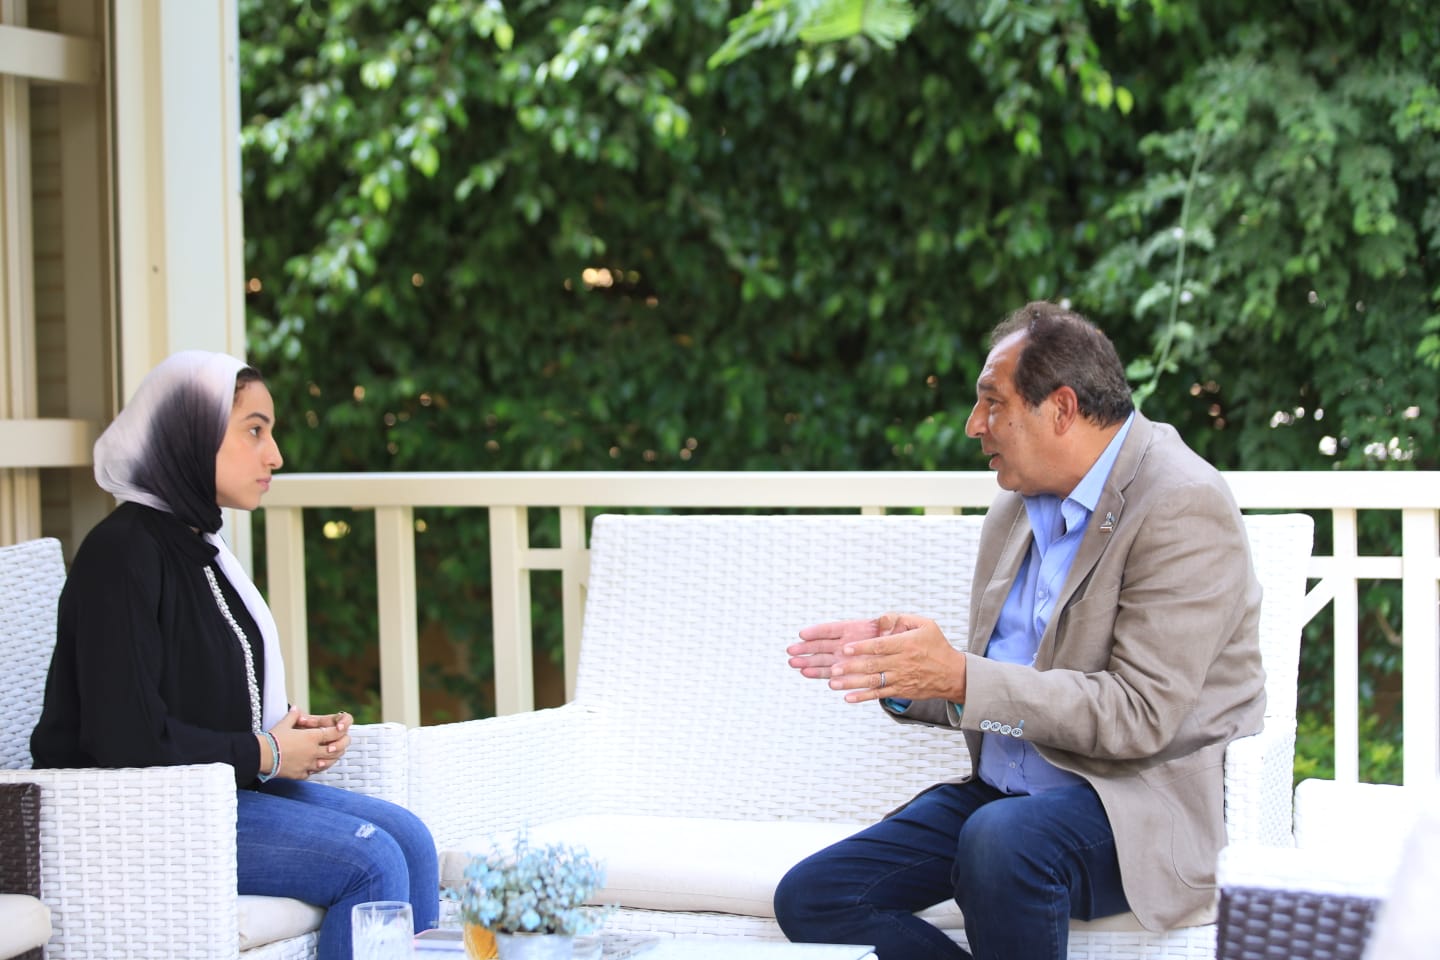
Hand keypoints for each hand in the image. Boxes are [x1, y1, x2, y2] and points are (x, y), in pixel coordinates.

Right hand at [270, 707, 351, 777]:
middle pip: (335, 750)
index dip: (340, 731)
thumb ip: (293, 716)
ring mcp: (308, 764)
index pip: (334, 733)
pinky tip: (315, 766)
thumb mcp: (284, 724)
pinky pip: (312, 773)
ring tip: (332, 755)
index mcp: (311, 737)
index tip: (342, 730)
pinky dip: (316, 769)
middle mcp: (313, 751)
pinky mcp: (300, 774)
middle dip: (341, 746)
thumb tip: (296, 708)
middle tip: (341, 743)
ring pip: (328, 763)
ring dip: (332, 759)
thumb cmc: (272, 738)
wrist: (261, 755)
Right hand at [787, 617, 890, 678]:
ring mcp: (842, 657)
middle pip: (821, 645)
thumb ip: (888, 623)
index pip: (831, 629)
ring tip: (793, 663)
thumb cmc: (895, 635)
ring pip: (821, 659)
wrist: (898, 653)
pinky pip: (829, 672)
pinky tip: (805, 673)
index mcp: (853, 628)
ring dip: (807, 661)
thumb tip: (886, 619)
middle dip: (805, 648)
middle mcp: (844, 643)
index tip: (803, 634)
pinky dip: (818, 673)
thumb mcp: (895, 625)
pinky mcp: (845, 671)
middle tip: (790, 650)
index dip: (817, 631)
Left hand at [823, 613, 967, 703]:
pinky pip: (879, 695)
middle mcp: (902, 663)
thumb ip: (902, 618)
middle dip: (851, 667)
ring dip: (852, 683)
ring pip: (873, 681)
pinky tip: (848, 698)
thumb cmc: (937, 646)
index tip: (846, 648)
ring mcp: (900, 678)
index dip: (862, 647)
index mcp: (906, 644)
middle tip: (833, 668)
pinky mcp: (900, 691)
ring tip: (833, 683)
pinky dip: (863, 697)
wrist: (953, 674)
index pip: (880, 646)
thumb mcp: (926, 624)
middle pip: (873, 665)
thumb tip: (882, 618)